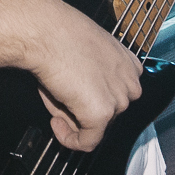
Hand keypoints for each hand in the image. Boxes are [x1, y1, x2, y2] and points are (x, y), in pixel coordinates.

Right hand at [21, 0, 142, 152]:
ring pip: (98, 126)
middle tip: (60, 98)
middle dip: (84, 109)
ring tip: (55, 99)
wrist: (45, 32)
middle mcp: (129, 81)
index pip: (118, 93)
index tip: (78, 96)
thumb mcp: (83, 57)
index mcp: (128, 63)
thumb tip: (78, 107)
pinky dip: (70, 139)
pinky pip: (88, 142)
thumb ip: (90, 82)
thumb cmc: (57, 35)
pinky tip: (56, 124)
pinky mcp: (102, 113)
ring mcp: (118, 99)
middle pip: (109, 111)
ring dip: (74, 119)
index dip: (94, 98)